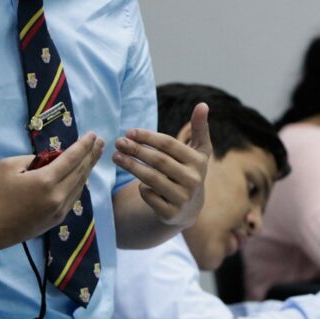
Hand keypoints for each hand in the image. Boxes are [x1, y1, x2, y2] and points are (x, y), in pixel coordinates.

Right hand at [0, 133, 103, 250]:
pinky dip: (79, 183)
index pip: (72, 159)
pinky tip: (82, 174)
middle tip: (101, 142)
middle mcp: (58, 196)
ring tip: (94, 155)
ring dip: (88, 169)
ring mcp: (60, 209)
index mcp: (46, 181)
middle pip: (81, 171)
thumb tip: (50, 159)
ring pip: (80, 185)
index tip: (93, 135)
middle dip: (92, 154)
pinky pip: (74, 196)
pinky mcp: (58, 219)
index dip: (84, 146)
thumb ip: (34, 159)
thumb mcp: (10, 165)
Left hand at [113, 103, 211, 226]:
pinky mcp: (171, 214)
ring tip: (116, 157)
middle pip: (158, 161)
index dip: (148, 137)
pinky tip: (135, 181)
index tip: (129, 131)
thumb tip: (203, 104)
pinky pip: (149, 197)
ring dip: (131, 166)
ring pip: (151, 179)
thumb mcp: (199, 150)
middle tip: (118, 142)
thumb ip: (200, 127)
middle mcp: (193, 180)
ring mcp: (182, 198)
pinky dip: (141, 188)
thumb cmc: (190, 170)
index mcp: (198, 161)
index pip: (169, 145)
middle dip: (136, 150)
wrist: (190, 208)